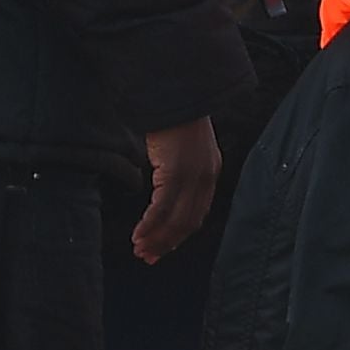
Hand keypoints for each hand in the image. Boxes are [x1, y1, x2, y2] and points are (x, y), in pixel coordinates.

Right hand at [132, 119, 221, 262]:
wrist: (177, 92)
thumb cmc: (174, 116)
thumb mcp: (183, 148)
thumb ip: (180, 168)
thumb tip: (164, 185)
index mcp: (210, 173)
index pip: (196, 215)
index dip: (179, 235)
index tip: (163, 248)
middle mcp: (206, 178)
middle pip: (187, 223)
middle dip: (166, 243)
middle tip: (148, 257)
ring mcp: (192, 177)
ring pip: (175, 220)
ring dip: (157, 238)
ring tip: (140, 249)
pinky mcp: (176, 172)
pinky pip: (162, 208)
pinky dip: (150, 225)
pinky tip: (139, 235)